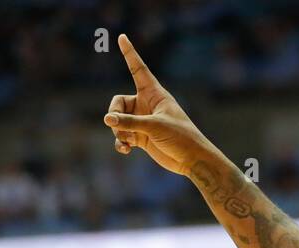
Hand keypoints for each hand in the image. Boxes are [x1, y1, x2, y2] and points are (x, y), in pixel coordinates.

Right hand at [104, 33, 207, 175]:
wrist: (192, 160)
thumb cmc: (180, 137)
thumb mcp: (154, 126)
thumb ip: (129, 122)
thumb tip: (107, 120)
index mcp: (154, 94)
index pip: (139, 69)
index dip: (130, 54)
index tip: (122, 37)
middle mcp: (146, 105)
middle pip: (118, 102)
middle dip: (115, 114)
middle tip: (116, 125)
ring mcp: (143, 121)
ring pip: (118, 121)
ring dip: (118, 131)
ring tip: (127, 142)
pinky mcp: (141, 137)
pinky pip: (122, 135)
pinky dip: (121, 142)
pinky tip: (125, 149)